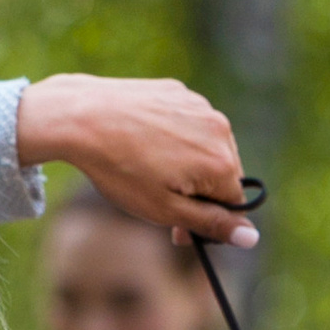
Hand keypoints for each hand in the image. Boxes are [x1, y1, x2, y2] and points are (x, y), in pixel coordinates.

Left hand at [16, 75, 257, 242]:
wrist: (78, 117)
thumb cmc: (120, 169)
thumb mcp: (166, 210)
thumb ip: (213, 224)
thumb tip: (252, 238)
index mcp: (222, 162)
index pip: (234, 205)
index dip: (208, 223)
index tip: (177, 230)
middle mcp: (219, 129)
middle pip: (224, 175)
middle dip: (200, 194)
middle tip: (163, 205)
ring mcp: (198, 105)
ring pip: (206, 148)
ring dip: (188, 166)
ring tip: (150, 170)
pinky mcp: (176, 90)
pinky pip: (187, 124)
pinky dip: (174, 139)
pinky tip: (144, 145)